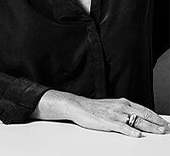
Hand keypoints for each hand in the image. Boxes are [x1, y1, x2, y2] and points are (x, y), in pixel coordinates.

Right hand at [33, 90, 169, 136]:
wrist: (77, 105)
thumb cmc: (94, 108)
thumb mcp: (112, 106)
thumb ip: (124, 111)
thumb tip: (137, 118)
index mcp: (123, 103)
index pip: (144, 110)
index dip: (156, 117)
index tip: (165, 123)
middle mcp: (121, 107)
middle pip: (144, 115)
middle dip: (158, 123)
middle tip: (168, 129)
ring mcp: (115, 115)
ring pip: (136, 121)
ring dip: (150, 127)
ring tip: (160, 132)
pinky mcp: (108, 122)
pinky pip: (122, 127)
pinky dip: (131, 131)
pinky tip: (137, 135)